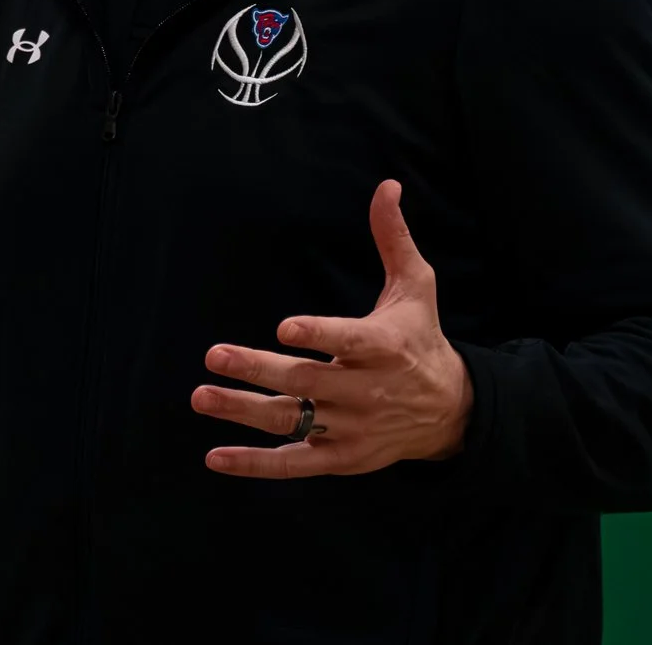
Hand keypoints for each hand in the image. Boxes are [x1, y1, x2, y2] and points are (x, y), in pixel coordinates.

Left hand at [195, 179, 474, 478]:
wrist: (449, 411)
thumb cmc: (421, 338)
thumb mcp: (416, 287)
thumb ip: (393, 239)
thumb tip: (386, 186)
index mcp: (385, 347)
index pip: (350, 341)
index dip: (319, 336)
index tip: (284, 328)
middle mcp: (367, 391)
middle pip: (308, 382)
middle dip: (258, 369)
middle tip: (213, 355)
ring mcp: (352, 428)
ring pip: (293, 421)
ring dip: (244, 412)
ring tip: (201, 395)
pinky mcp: (341, 457)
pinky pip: (293, 464)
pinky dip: (255, 464)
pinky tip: (216, 457)